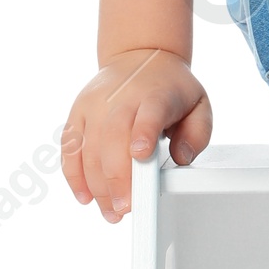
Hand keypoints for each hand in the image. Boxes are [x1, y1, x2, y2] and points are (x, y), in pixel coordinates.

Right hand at [59, 48, 212, 221]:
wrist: (140, 57)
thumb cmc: (170, 88)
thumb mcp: (198, 105)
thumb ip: (197, 134)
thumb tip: (181, 158)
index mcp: (155, 95)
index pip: (148, 113)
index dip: (143, 133)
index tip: (141, 155)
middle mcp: (121, 98)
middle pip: (113, 138)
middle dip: (117, 178)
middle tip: (125, 208)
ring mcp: (95, 104)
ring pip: (89, 148)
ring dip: (97, 185)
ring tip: (111, 211)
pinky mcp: (78, 113)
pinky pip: (70, 147)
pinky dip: (74, 175)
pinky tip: (85, 196)